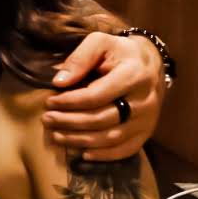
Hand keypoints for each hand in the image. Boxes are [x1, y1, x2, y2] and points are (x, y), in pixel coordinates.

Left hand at [47, 32, 164, 160]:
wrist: (150, 64)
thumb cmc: (119, 53)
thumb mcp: (100, 43)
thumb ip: (80, 58)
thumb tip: (59, 81)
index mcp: (133, 75)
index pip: (96, 96)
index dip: (69, 102)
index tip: (49, 102)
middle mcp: (145, 100)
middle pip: (102, 119)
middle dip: (70, 122)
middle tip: (47, 120)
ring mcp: (148, 118)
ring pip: (112, 138)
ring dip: (80, 140)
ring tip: (56, 136)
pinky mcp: (147, 131)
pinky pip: (126, 149)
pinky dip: (104, 155)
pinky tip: (83, 154)